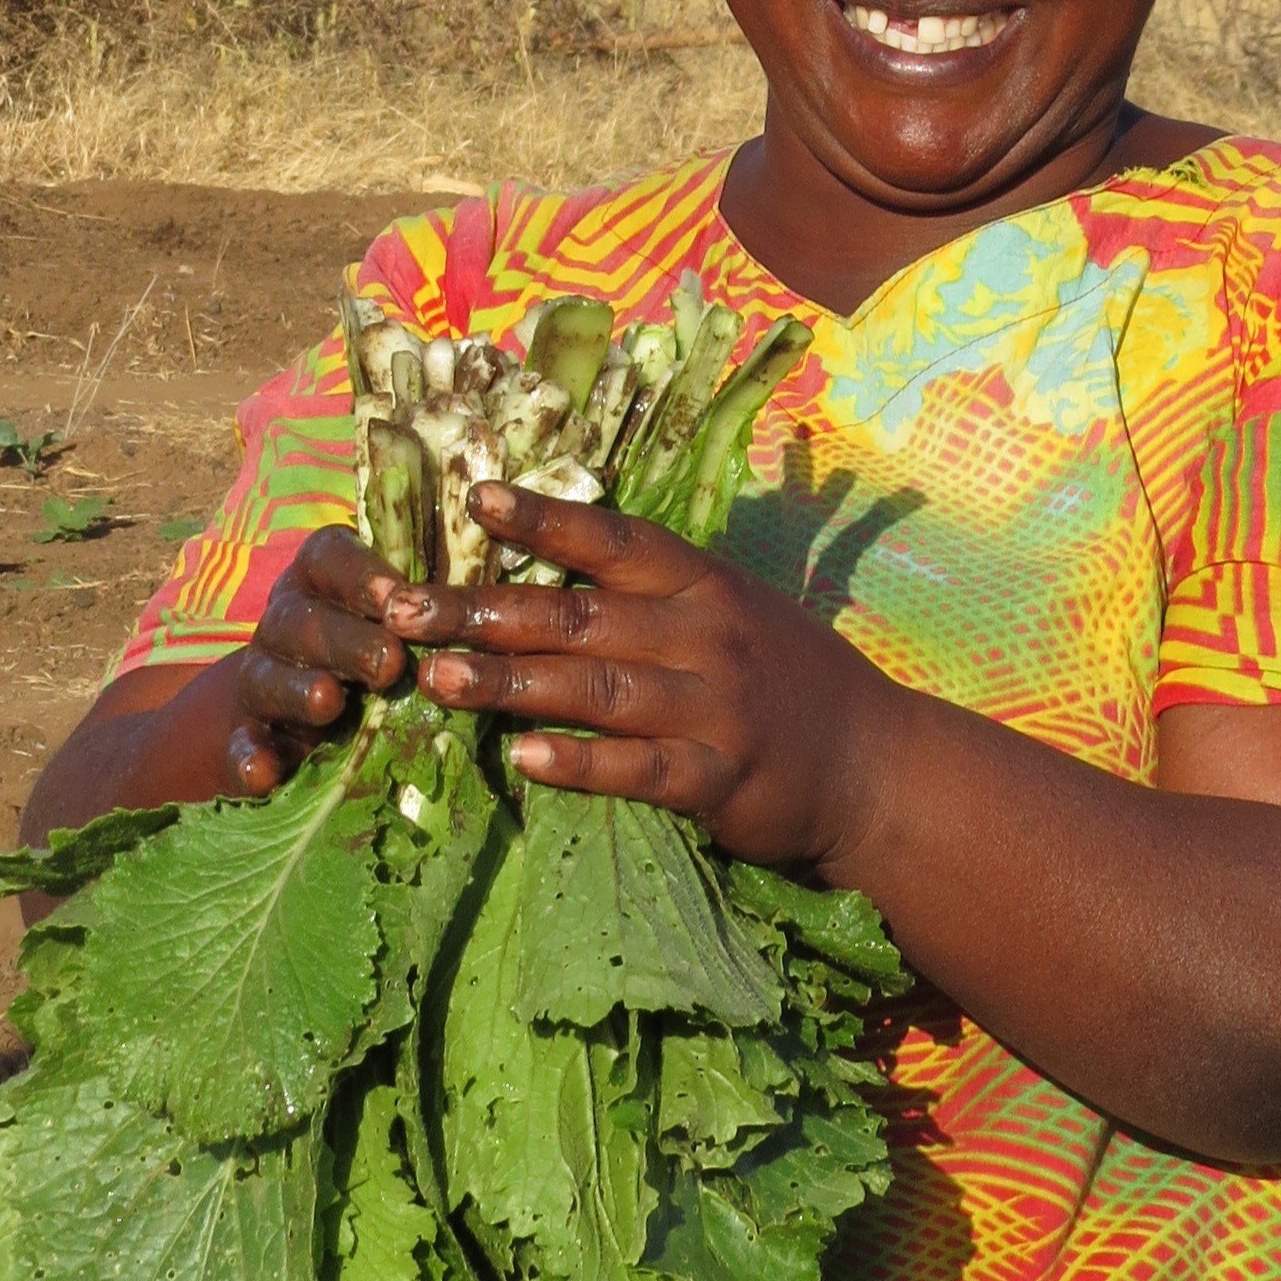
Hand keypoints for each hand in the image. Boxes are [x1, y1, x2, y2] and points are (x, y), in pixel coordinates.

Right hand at [224, 526, 421, 793]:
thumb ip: (428, 610)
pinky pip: (239, 746)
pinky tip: (264, 773)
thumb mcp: (398, 626)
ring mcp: (260, 680)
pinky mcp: (245, 737)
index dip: (358, 574)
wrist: (291, 719)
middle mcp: (284, 624)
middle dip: (344, 639)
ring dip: (297, 689)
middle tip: (389, 663)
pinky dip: (249, 758)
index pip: (328, 556)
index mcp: (321, 583)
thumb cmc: (371, 654)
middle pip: (300, 619)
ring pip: (267, 678)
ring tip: (328, 702)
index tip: (396, 598)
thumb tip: (491, 602)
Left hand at [389, 480, 903, 869]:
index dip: (544, 518)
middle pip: (579, 615)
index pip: (614, 538)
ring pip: (594, 690)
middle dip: (484, 610)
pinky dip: (580, 764)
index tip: (473, 500)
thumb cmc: (791, 682)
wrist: (878, 767)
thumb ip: (658, 593)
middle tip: (402, 607)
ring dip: (510, 684)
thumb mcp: (737, 612)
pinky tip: (523, 760)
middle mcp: (706, 637)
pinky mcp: (719, 780)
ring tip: (436, 680)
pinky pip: (639, 770)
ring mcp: (714, 709)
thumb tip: (556, 565)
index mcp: (705, 585)